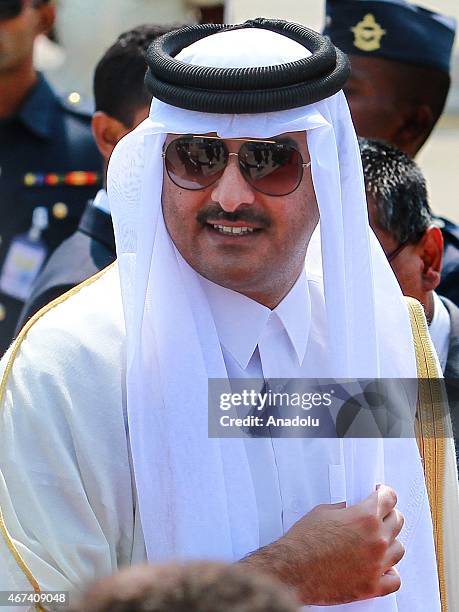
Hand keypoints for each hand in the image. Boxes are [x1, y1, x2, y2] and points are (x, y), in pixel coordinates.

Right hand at [240, 485, 403, 604]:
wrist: (293, 570)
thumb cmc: (303, 542)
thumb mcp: (323, 512)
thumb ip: (344, 509)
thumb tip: (352, 510)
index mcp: (365, 517)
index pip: (389, 498)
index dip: (385, 493)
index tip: (382, 495)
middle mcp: (376, 539)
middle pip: (397, 521)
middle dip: (387, 515)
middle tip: (378, 516)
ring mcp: (377, 564)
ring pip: (399, 549)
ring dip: (389, 543)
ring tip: (376, 543)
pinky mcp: (372, 586)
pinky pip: (395, 579)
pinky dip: (389, 572)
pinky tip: (380, 567)